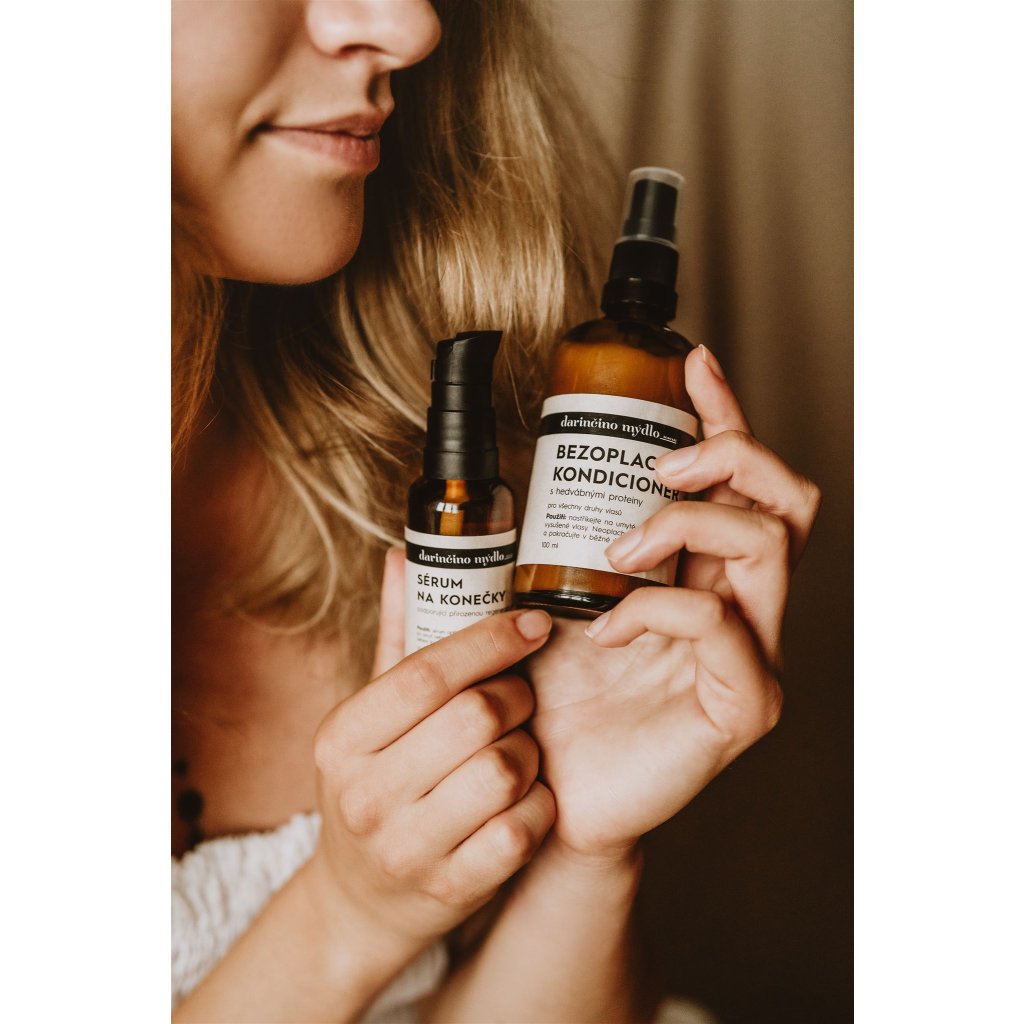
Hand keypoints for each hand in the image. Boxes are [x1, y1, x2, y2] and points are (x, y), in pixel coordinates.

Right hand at [308, 551, 556, 951]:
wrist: (359, 901)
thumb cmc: (376, 785)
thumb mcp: (370, 717)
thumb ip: (397, 637)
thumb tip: (405, 555)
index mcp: (341, 738)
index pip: (426, 673)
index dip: (490, 640)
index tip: (533, 622)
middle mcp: (365, 794)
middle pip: (475, 716)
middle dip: (517, 694)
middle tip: (523, 693)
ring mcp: (406, 848)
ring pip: (505, 770)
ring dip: (530, 751)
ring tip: (519, 746)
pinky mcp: (451, 889)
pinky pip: (522, 830)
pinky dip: (538, 806)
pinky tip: (525, 797)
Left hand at [524, 344, 820, 860]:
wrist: (541, 786)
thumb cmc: (546, 693)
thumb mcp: (543, 597)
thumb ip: (543, 543)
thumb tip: (496, 484)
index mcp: (702, 573)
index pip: (739, 480)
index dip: (724, 413)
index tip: (690, 360)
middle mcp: (741, 605)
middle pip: (787, 499)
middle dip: (730, 454)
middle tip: (661, 465)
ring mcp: (751, 655)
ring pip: (768, 543)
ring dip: (688, 522)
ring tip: (621, 550)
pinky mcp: (743, 704)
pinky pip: (721, 626)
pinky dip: (660, 610)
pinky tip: (611, 628)